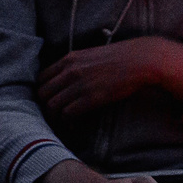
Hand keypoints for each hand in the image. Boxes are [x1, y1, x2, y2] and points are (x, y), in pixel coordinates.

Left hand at [37, 36, 182, 117]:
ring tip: (62, 125)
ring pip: (52, 106)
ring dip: (55, 118)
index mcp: (69, 59)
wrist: (141, 60)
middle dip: (44, 108)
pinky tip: (74, 126)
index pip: (41, 79)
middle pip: (43, 94)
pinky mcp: (91, 97)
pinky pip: (68, 113)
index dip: (43, 93)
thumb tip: (68, 79)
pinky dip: (68, 122)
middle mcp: (70, 71)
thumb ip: (76, 65)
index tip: (49, 102)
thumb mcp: (92, 56)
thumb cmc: (121, 58)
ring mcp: (80, 84)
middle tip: (52, 118)